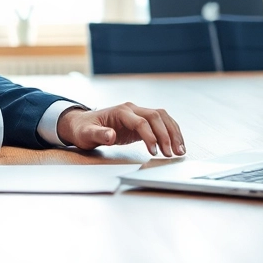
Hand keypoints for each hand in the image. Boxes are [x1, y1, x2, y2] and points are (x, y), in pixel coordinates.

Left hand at [56, 103, 185, 156]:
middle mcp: (132, 109)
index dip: (150, 136)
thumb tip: (111, 136)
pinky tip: (176, 144)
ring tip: (180, 150)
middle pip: (156, 117)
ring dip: (173, 133)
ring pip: (163, 117)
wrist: (83, 123)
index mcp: (120, 111)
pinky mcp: (142, 121)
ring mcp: (138, 113)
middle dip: (166, 135)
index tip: (155, 152)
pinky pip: (161, 123)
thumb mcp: (86, 134)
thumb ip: (98, 135)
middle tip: (172, 154)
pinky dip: (171, 132)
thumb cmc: (84, 129)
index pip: (141, 122)